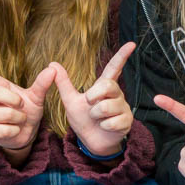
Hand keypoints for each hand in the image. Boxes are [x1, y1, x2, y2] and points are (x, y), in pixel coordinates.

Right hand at [0, 54, 55, 152]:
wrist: (25, 133)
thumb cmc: (28, 111)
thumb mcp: (36, 97)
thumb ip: (42, 84)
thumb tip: (53, 69)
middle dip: (12, 100)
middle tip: (21, 106)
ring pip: (2, 114)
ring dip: (18, 119)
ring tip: (19, 120)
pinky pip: (2, 130)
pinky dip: (14, 131)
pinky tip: (13, 130)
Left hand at [54, 43, 136, 157]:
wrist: (91, 141)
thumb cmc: (84, 119)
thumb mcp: (71, 101)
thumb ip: (63, 83)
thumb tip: (52, 63)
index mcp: (104, 87)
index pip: (114, 68)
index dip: (122, 55)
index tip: (131, 44)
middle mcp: (116, 94)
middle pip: (107, 85)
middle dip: (93, 96)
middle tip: (89, 105)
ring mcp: (123, 108)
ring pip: (107, 106)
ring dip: (96, 115)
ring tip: (97, 119)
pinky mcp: (126, 121)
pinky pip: (111, 121)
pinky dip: (103, 126)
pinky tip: (105, 127)